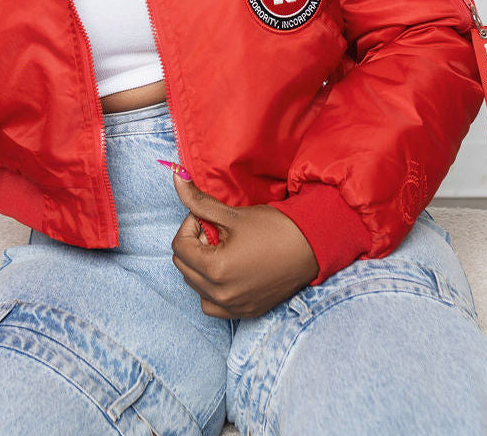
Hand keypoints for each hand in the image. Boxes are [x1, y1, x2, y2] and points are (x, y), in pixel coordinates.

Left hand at [168, 170, 318, 317]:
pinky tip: (227, 271)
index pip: (179, 246)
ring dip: (200, 267)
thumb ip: (198, 200)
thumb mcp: (232, 213)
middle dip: (194, 245)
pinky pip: (213, 305)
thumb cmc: (274, 228)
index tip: (207, 217)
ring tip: (222, 250)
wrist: (311, 246)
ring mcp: (233, 307)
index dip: (190, 225)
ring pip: (195, 287)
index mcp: (215, 268)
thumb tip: (175, 175)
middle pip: (184, 267)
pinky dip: (212, 289)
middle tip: (216, 231)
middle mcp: (221, 294)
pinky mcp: (245, 312)